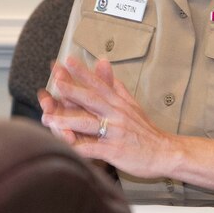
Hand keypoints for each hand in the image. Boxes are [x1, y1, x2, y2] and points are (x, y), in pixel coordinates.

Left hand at [38, 56, 180, 179]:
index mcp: (118, 103)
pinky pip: (92, 149)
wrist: (165, 152)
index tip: (67, 60)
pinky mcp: (114, 151)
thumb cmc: (145, 130)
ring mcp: (114, 133)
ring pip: (88, 124)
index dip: (82, 72)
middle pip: (92, 99)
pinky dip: (77, 148)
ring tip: (48, 118)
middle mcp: (116, 114)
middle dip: (73, 89)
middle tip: (57, 80)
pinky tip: (63, 146)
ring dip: (66, 121)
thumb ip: (115, 85)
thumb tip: (103, 63)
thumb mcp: (132, 104)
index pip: (98, 84)